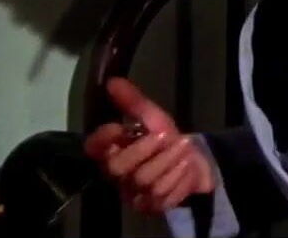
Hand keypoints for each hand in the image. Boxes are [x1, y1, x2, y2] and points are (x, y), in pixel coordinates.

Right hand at [83, 77, 215, 213]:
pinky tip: (185, 166)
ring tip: (183, 146)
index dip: (103, 138)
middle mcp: (117, 175)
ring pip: (145, 179)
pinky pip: (162, 194)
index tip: (119, 126)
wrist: (194, 162)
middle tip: (165, 135)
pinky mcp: (152, 206)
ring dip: (168, 160)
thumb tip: (112, 80)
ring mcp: (134, 193)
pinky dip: (178, 177)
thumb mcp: (152, 117)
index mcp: (112, 151)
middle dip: (144, 149)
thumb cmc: (166, 140)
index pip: (94, 147)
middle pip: (117, 167)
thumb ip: (133, 102)